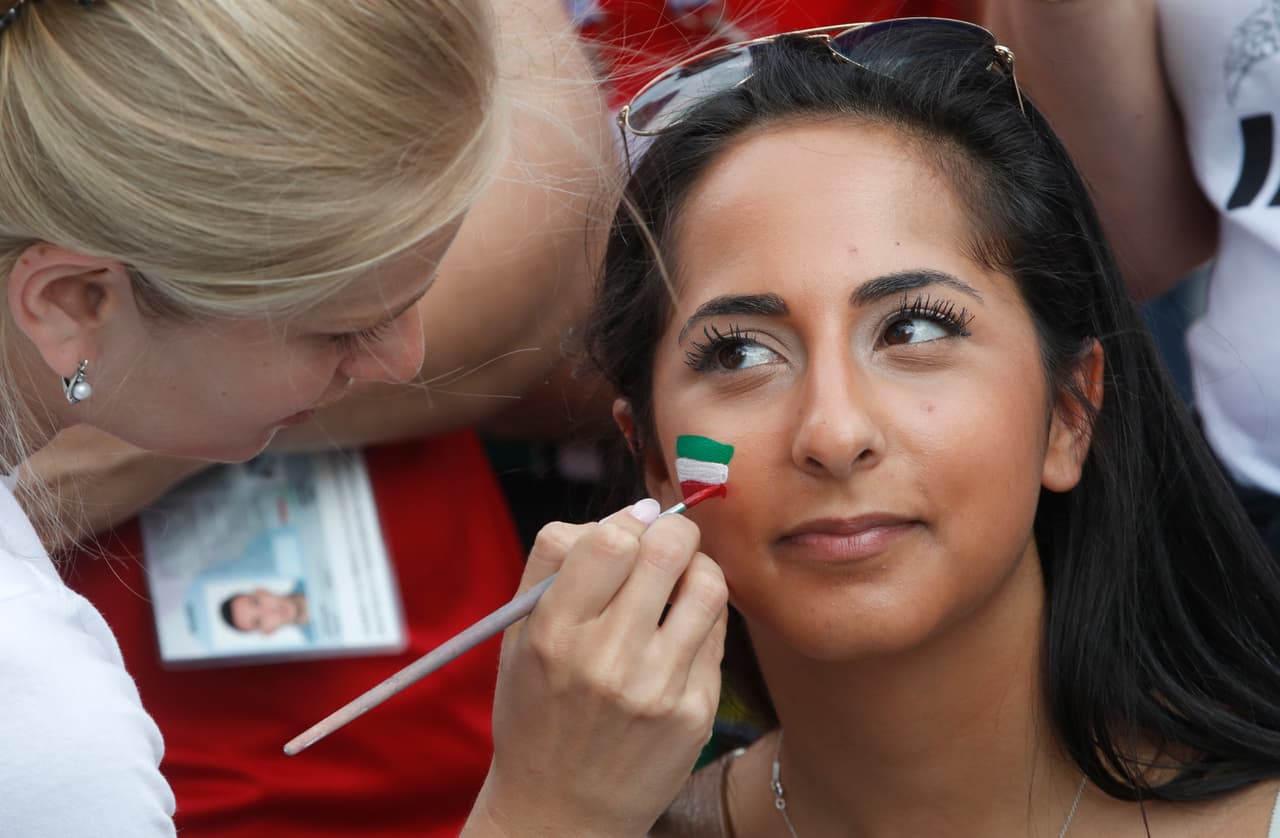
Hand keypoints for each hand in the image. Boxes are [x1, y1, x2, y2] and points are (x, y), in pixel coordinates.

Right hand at [464, 500, 728, 836]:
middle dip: (672, 532)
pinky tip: (680, 631)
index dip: (626, 522)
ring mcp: (657, 689)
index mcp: (553, 634)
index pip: (609, 539)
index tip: (627, 533)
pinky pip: (718, 631)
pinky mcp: (695, 713)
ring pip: (707, 583)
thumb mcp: (517, 637)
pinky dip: (702, 616)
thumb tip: (633, 511)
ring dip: (696, 569)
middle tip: (665, 545)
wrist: (560, 810)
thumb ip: (556, 564)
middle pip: (666, 549)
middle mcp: (606, 660)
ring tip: (678, 584)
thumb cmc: (538, 711)